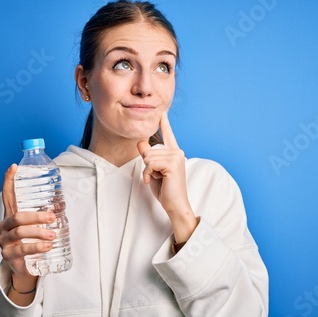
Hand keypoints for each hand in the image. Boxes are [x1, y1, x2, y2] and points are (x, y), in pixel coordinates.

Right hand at [0, 164, 55, 299]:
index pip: (7, 195)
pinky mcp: (8, 255)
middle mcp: (4, 226)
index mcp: (11, 215)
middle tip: (52, 218)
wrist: (26, 267)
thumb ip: (45, 215)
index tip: (14, 166)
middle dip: (36, 216)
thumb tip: (62, 203)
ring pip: (20, 232)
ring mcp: (4, 241)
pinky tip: (47, 246)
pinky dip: (36, 247)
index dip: (9, 180)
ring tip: (52, 236)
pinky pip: (22, 249)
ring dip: (38, 233)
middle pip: (18, 216)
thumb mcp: (37, 226)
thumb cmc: (32, 241)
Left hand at [137, 111, 197, 241]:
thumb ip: (148, 156)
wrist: (175, 205)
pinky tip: (156, 181)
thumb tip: (140, 142)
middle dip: (147, 165)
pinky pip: (149, 164)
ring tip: (158, 179)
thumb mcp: (153, 170)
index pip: (168, 135)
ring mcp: (176, 157)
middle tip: (157, 177)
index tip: (162, 111)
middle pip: (148, 150)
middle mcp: (177, 152)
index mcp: (174, 153)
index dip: (164, 123)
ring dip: (148, 171)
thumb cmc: (165, 190)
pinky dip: (148, 174)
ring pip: (148, 157)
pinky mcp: (172, 164)